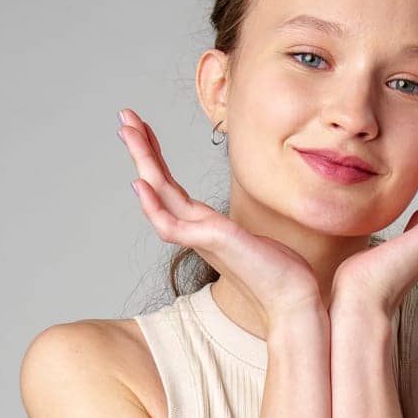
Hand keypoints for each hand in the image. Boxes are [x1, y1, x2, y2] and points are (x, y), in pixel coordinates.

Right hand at [118, 109, 323, 327]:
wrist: (293, 300)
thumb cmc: (283, 274)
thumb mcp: (262, 240)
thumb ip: (248, 232)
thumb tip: (258, 226)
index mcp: (207, 226)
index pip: (174, 187)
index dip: (158, 158)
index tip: (146, 130)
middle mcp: (198, 229)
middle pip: (160, 184)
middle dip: (142, 149)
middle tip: (124, 117)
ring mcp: (200, 237)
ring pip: (159, 196)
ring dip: (142, 162)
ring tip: (127, 131)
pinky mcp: (210, 244)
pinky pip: (171, 225)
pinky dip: (153, 206)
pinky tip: (142, 183)